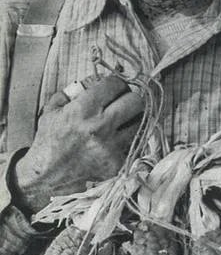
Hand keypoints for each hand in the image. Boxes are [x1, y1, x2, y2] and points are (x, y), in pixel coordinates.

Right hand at [13, 74, 143, 214]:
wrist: (45, 174)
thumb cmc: (49, 139)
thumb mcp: (53, 109)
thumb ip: (74, 90)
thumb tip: (97, 79)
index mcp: (82, 110)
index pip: (116, 85)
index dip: (117, 83)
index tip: (115, 87)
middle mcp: (99, 127)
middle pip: (136, 101)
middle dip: (132, 97)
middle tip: (125, 101)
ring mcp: (111, 147)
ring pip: (141, 122)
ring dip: (134, 118)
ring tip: (123, 119)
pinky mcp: (117, 163)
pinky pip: (133, 144)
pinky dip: (128, 139)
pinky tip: (116, 139)